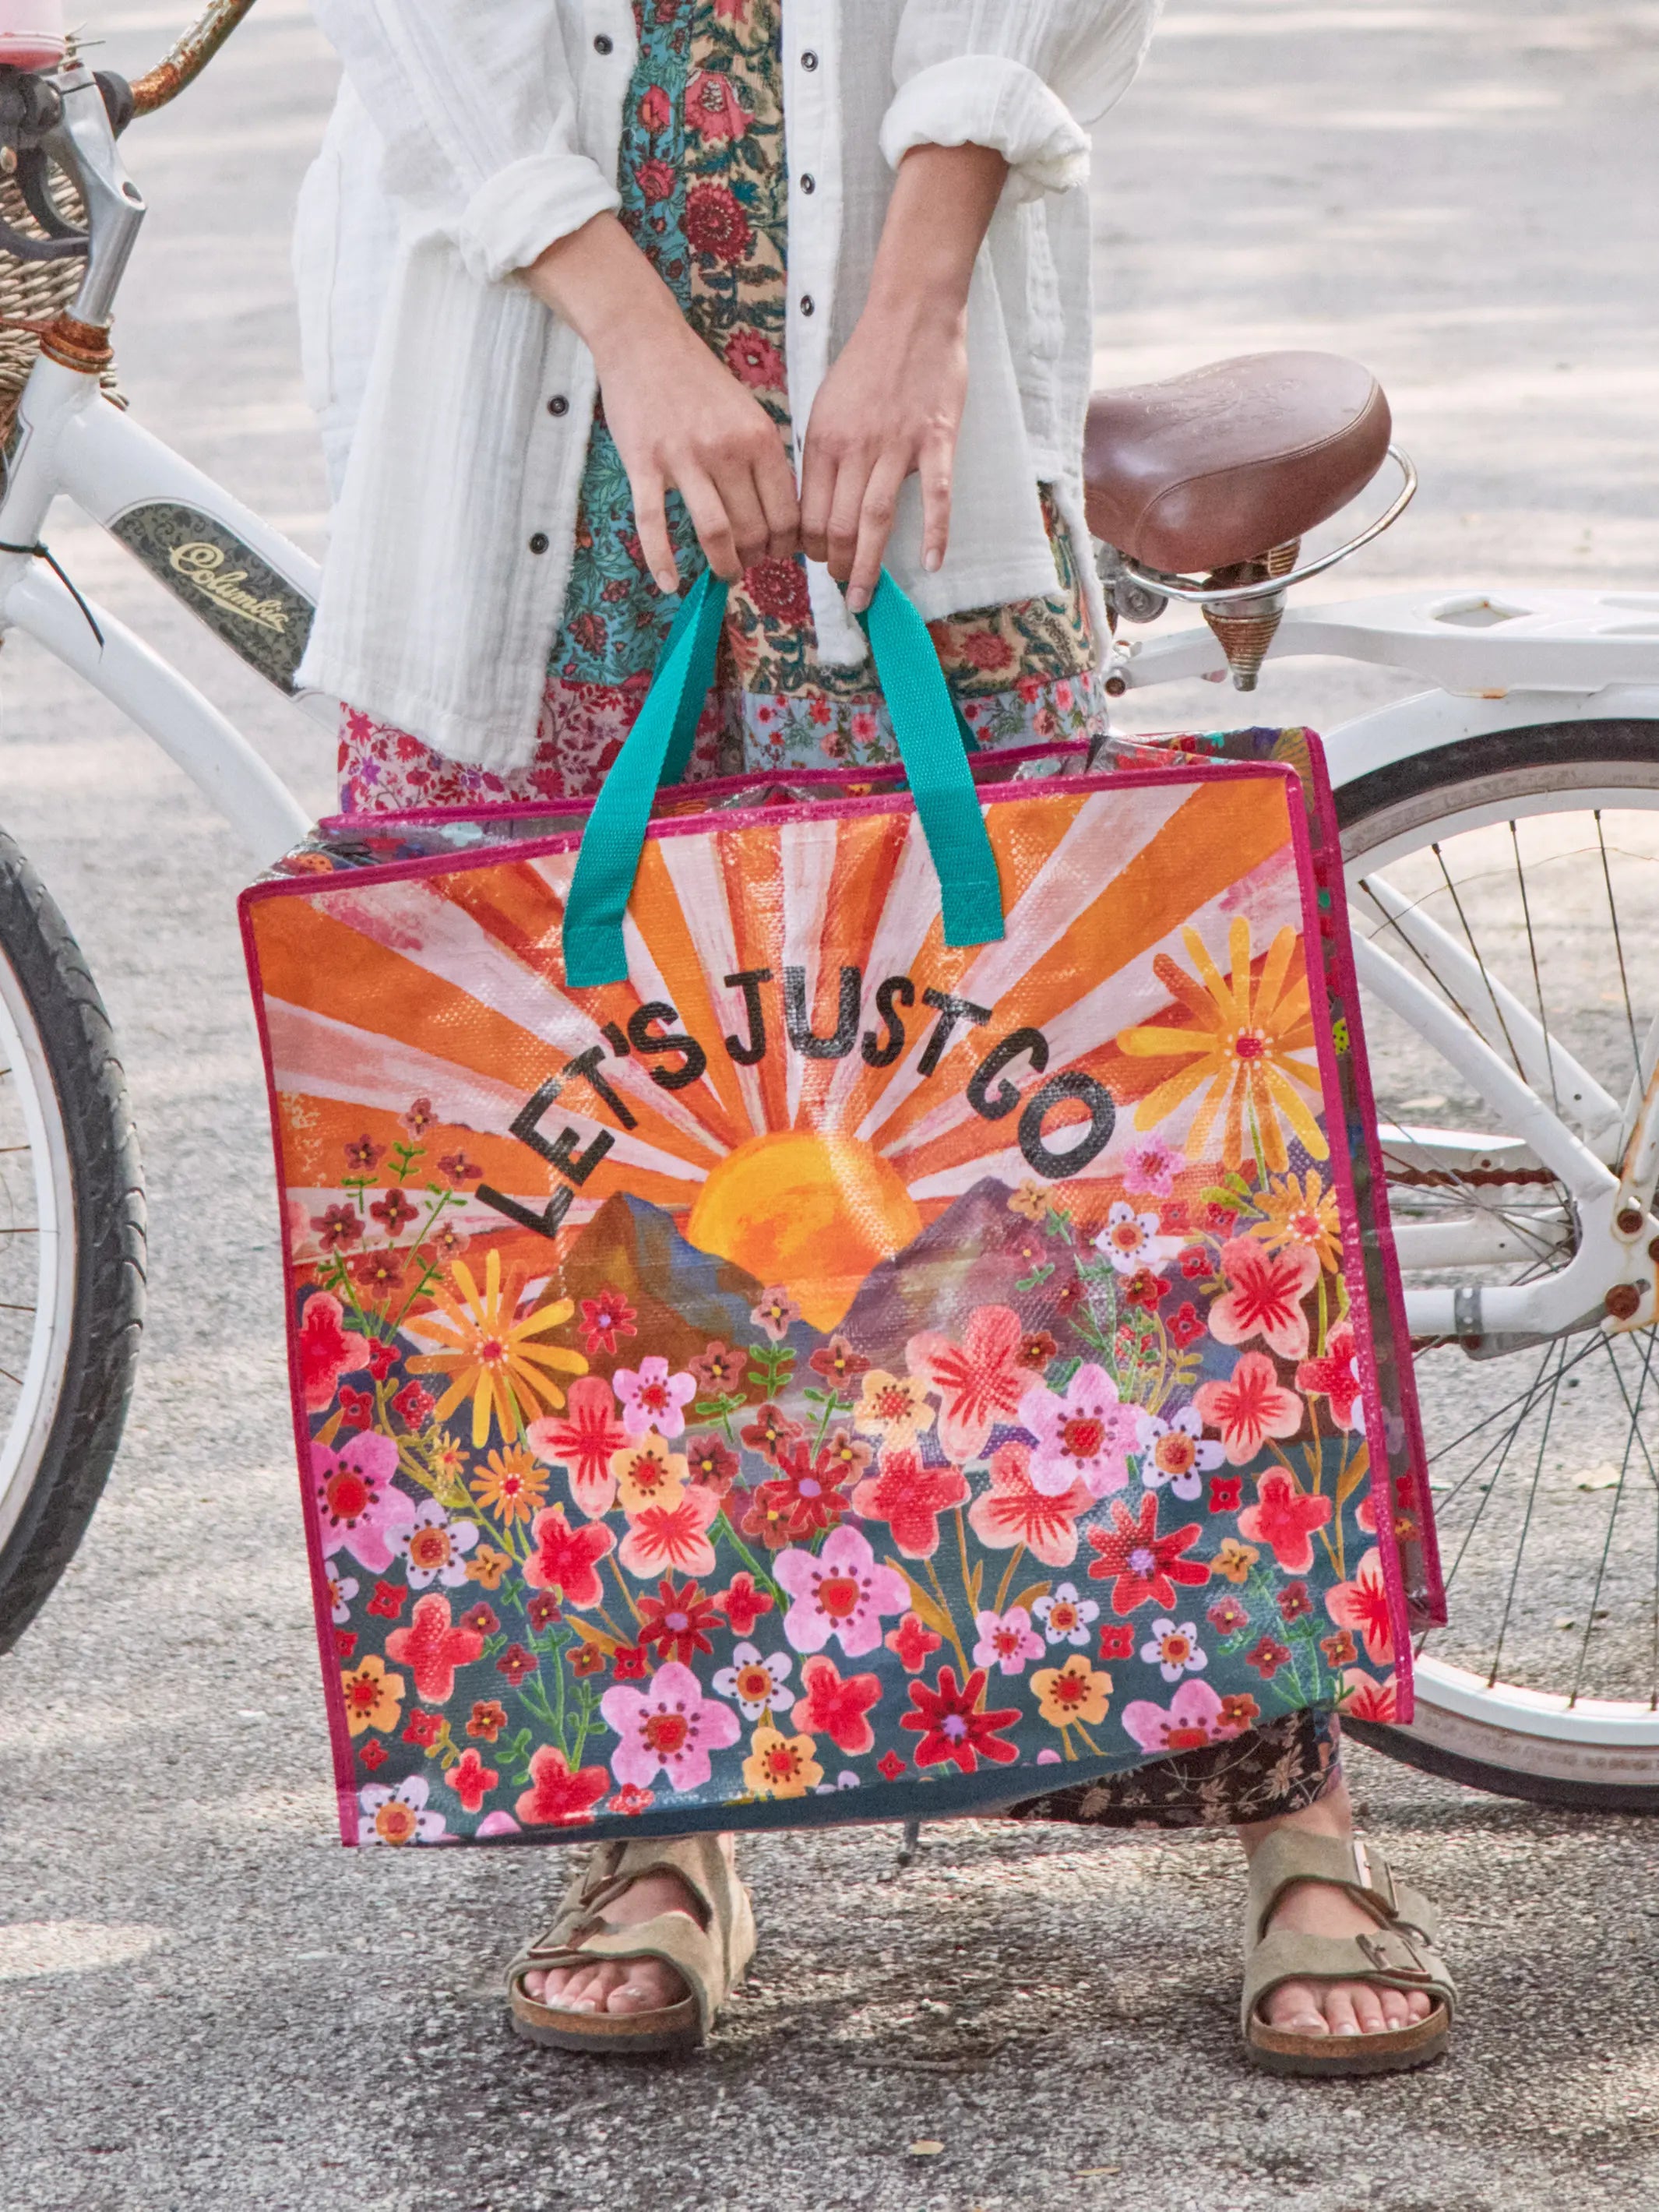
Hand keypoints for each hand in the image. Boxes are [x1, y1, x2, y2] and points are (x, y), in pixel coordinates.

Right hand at [526, 214, 798, 590]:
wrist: (645, 341)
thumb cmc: (698, 380)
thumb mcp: (747, 413)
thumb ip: (763, 459)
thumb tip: (779, 514)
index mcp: (760, 438)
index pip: (786, 511)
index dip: (786, 543)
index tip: (778, 553)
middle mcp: (727, 450)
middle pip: (753, 528)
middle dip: (756, 557)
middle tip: (749, 564)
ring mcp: (684, 458)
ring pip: (715, 532)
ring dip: (724, 564)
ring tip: (726, 573)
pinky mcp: (644, 463)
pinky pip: (654, 523)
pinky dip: (661, 560)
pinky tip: (669, 584)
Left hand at [799, 142, 1007, 612]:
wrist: (911, 313)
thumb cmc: (869, 360)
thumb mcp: (828, 405)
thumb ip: (824, 455)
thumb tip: (818, 504)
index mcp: (823, 440)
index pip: (809, 510)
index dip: (810, 546)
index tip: (818, 564)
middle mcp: (854, 448)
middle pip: (837, 524)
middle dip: (836, 565)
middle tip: (843, 590)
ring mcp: (897, 446)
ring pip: (876, 519)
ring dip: (867, 565)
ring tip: (863, 597)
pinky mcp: (936, 440)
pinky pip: (935, 496)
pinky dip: (935, 533)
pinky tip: (932, 563)